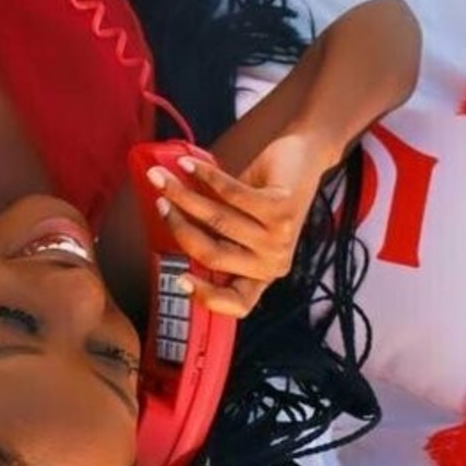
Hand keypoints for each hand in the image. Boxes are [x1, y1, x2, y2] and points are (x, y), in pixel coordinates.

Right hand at [149, 130, 329, 317]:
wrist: (305, 161)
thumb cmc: (267, 195)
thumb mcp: (242, 226)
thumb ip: (214, 236)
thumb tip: (170, 225)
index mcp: (262, 274)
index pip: (238, 303)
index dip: (206, 297)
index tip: (178, 280)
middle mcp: (273, 263)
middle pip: (212, 255)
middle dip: (178, 227)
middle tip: (160, 204)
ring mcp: (278, 237)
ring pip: (216, 220)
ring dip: (182, 194)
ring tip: (163, 178)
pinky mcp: (280, 207)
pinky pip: (229, 193)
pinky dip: (203, 176)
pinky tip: (187, 165)